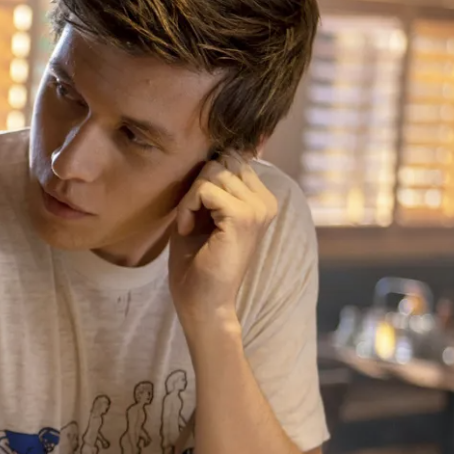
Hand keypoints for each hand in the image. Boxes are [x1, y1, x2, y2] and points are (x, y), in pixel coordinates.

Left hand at [169, 152, 277, 332]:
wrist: (202, 302)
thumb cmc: (197, 262)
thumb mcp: (202, 213)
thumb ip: (208, 184)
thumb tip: (208, 152)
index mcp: (260, 198)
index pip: (230, 159)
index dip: (204, 180)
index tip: (199, 212)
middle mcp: (265, 201)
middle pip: (221, 161)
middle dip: (197, 185)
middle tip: (192, 218)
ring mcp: (257, 208)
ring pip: (211, 172)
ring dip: (190, 198)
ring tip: (191, 226)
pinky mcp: (242, 216)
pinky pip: (203, 189)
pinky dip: (187, 207)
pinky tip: (188, 229)